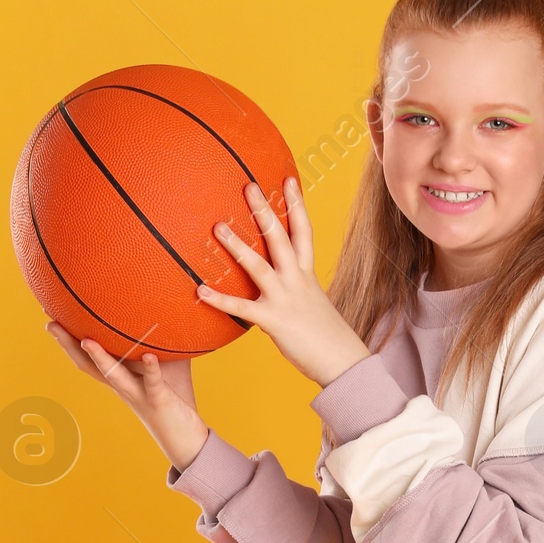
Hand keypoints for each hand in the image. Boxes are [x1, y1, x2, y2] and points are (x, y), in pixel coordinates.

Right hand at [41, 319, 208, 470]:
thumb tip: (162, 302)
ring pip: (113, 375)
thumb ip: (158, 336)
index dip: (68, 338)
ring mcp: (137, 394)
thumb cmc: (175, 394)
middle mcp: (122, 385)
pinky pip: (152, 383)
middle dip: (67, 344)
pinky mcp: (158, 400)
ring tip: (87, 340)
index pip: (87, 355)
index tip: (50, 316)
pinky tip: (148, 356)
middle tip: (50, 324)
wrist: (184, 438)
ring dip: (99, 358)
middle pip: (88, 364)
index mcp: (119, 376)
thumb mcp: (164, 361)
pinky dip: (150, 369)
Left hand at [199, 178, 370, 390]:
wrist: (344, 362)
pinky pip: (242, 307)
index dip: (296, 204)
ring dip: (237, 245)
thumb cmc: (327, 337)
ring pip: (259, 265)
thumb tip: (280, 288)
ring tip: (217, 226)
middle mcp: (298, 280)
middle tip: (249, 185)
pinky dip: (220, 300)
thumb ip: (296, 291)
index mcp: (307, 274)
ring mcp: (286, 299)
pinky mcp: (274, 321)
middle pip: (281, 237)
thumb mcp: (313, 305)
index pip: (303, 231)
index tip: (288, 180)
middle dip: (265, 210)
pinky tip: (200, 291)